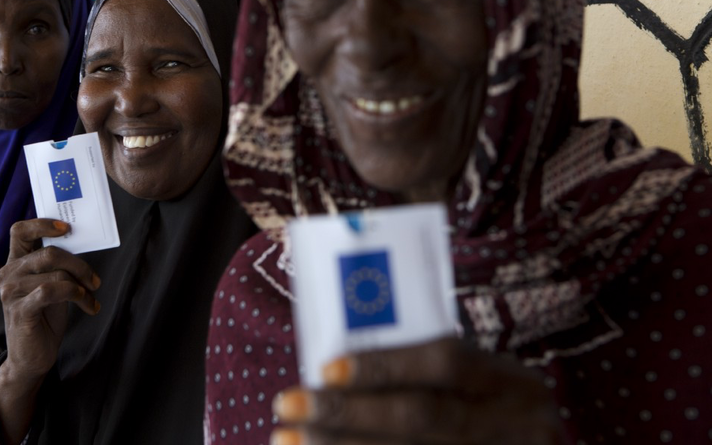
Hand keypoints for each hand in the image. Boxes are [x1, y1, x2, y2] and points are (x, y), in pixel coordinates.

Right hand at [0, 219, 100, 443]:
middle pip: (50, 253)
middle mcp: (7, 274)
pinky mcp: (20, 310)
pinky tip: (87, 306)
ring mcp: (11, 292)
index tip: (68, 228)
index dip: (43, 224)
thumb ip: (57, 266)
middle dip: (80, 265)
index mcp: (14, 263)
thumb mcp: (51, 285)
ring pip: (56, 272)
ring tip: (90, 298)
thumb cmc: (44, 318)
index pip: (20, 231)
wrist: (30, 358)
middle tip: (95, 281)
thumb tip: (81, 244)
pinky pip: (52, 290)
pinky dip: (77, 295)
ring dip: (81, 285)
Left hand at [271, 338, 562, 444]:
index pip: (445, 363)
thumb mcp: (478, 386)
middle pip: (419, 417)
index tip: (325, 369)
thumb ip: (424, 373)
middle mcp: (514, 429)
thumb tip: (334, 371)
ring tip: (287, 438)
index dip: (384, 365)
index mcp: (512, 386)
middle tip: (287, 403)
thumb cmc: (488, 415)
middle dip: (346, 411)